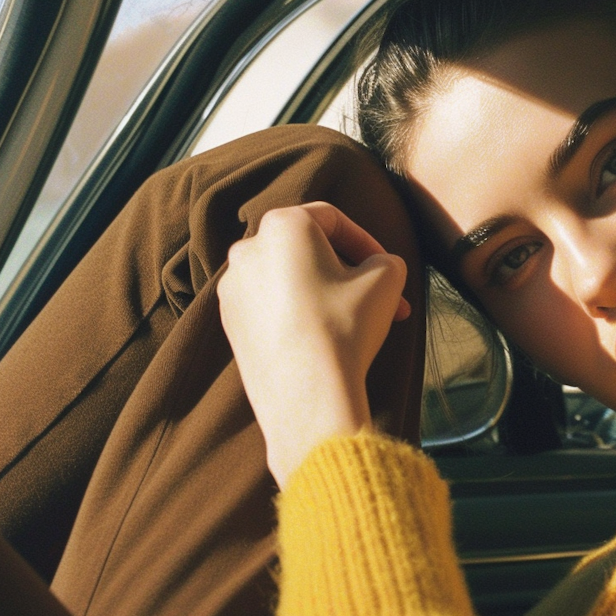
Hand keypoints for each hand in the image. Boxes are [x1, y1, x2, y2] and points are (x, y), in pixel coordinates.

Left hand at [218, 201, 411, 486]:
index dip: (367, 241)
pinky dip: (296, 312)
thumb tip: (380, 266)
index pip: (332, 218)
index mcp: (282, 224)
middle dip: (346, 271)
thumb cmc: (345, 328)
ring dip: (323, 292)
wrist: (308, 397)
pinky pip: (269, 305)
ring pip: (287, 277)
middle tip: (377, 298)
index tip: (386, 267)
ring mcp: (232, 287)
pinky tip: (322, 337)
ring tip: (354, 320)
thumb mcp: (386, 280)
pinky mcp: (228, 323)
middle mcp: (247, 248)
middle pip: (307, 248)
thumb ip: (387, 259)